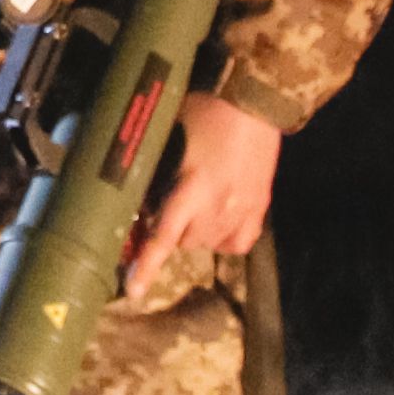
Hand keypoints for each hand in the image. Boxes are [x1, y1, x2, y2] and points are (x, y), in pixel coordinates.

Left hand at [125, 91, 281, 299]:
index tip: (132, 292)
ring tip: (193, 205)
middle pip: (183, 243)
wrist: (255, 102)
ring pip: (209, 244)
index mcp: (192, 189)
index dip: (146, 266)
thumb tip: (137, 184)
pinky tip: (217, 220)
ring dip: (194, 232)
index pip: (163, 238)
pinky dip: (223, 238)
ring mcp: (243, 211)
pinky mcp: (261, 208)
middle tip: (166, 206)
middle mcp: (218, 208)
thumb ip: (157, 165)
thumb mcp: (171, 134)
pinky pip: (238, 242)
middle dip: (169, 230)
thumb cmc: (207, 109)